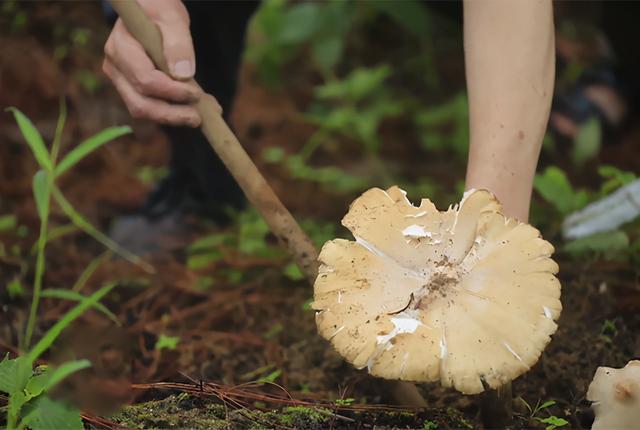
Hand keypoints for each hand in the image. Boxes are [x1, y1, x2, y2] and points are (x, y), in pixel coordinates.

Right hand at [103, 0, 201, 126]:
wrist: (149, 9)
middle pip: (140, 104)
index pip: (144, 80)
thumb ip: (178, 44)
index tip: (196, 94)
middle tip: (198, 118)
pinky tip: (195, 107)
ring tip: (201, 115)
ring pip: (143, 110)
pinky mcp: (132, 88)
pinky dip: (172, 111)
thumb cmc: (158, 9)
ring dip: (173, 117)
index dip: (171, 92)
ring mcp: (121, 80)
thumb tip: (183, 76)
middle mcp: (115, 67)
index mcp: (121, 47)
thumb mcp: (172, 18)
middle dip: (171, 115)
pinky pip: (150, 106)